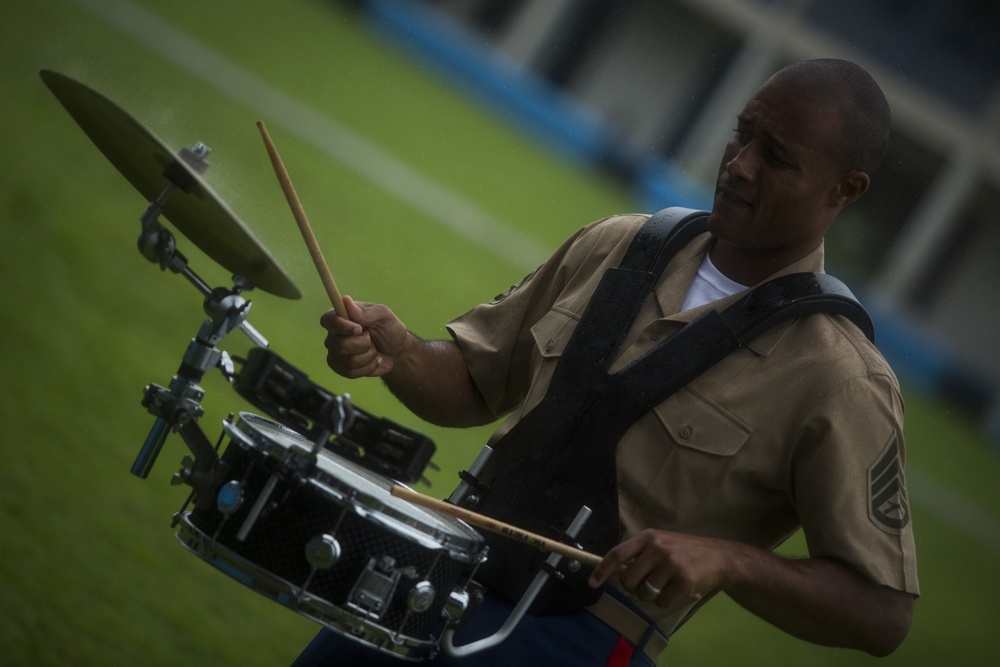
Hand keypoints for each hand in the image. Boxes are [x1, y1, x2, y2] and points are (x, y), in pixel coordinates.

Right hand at [320, 296, 408, 377]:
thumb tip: (346, 301)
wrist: (396, 352)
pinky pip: (350, 372)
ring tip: (374, 349)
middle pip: (340, 345)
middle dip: (364, 344)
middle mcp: (334, 333)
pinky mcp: (340, 366)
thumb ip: (366, 311)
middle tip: (372, 338)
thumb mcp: (384, 316)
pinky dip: (367, 367)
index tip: (359, 328)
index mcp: (341, 315)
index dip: (341, 326)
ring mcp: (335, 351)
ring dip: (368, 356)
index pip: (328, 319)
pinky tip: (373, 361)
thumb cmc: (389, 329)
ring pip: (348, 360)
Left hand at [589, 529, 734, 607]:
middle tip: (644, 586)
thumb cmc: (684, 552)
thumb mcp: (661, 544)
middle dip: (632, 588)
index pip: (617, 554)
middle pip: (627, 579)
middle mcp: (657, 547)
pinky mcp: (683, 580)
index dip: (601, 570)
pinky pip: (661, 601)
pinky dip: (666, 601)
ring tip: (665, 585)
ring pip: (644, 593)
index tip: (592, 583)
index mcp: (648, 537)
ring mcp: (671, 563)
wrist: (719, 557)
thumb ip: (639, 555)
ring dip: (651, 596)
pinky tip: (677, 590)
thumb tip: (614, 572)